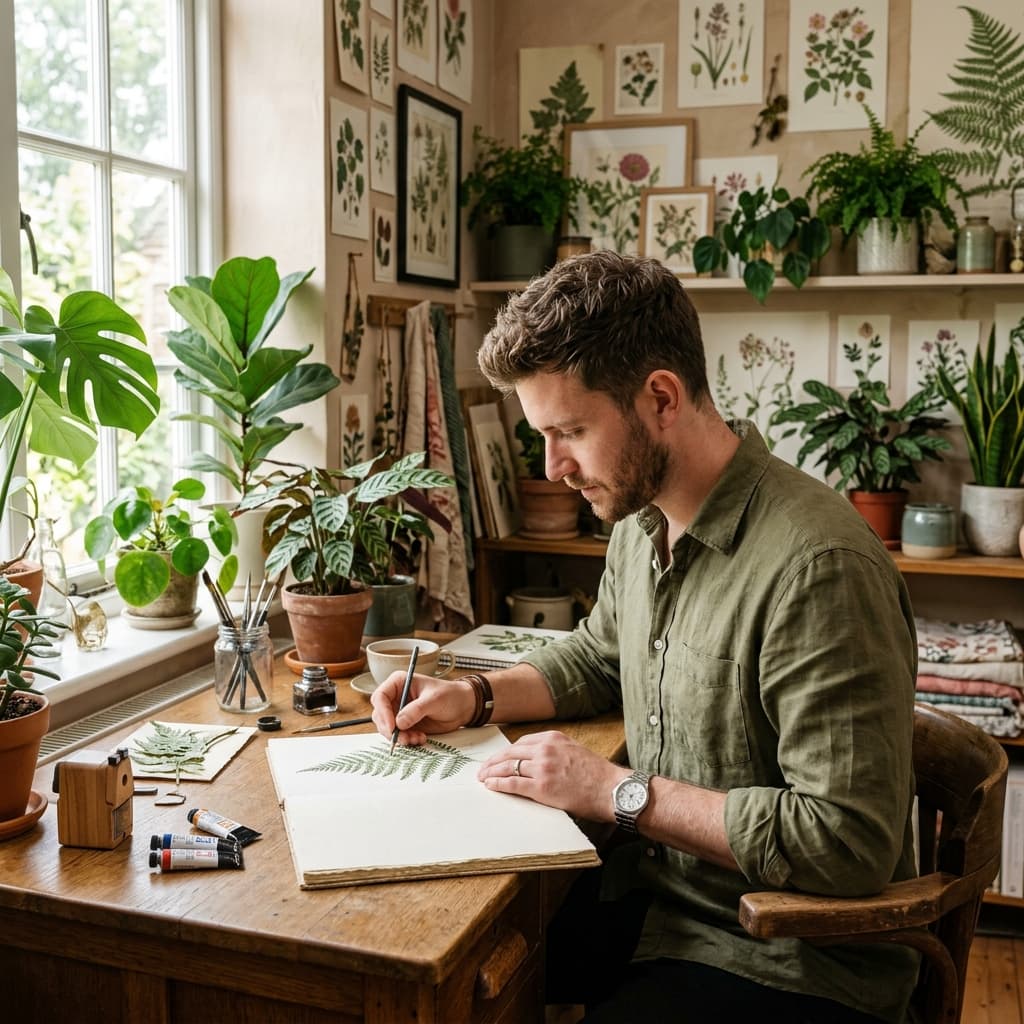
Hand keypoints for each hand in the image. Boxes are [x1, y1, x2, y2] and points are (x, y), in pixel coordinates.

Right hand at [369, 672, 474, 746]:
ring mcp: (400, 711)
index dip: (383, 712)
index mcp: (399, 682)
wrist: (462, 707)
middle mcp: (396, 697)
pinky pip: (398, 735)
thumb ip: (416, 710)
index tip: (392, 726)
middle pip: (380, 715)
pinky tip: (420, 738)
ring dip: (400, 737)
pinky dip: (407, 740)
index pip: (380, 696)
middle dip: (390, 729)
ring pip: (387, 728)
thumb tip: (399, 722)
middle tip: (404, 738)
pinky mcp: (406, 724)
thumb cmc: (450, 695)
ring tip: (417, 738)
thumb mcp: (434, 700)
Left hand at [477, 731, 628, 821]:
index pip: (522, 742)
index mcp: (553, 738)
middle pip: (510, 753)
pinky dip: (499, 784)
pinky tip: (491, 786)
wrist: (611, 788)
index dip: (507, 752)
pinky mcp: (542, 787)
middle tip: (483, 769)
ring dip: (492, 772)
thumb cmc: (598, 774)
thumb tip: (539, 759)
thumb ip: (556, 750)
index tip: (499, 758)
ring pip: (508, 767)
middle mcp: (545, 749)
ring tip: (483, 778)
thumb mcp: (575, 750)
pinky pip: (513, 783)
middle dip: (494, 761)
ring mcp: (542, 767)